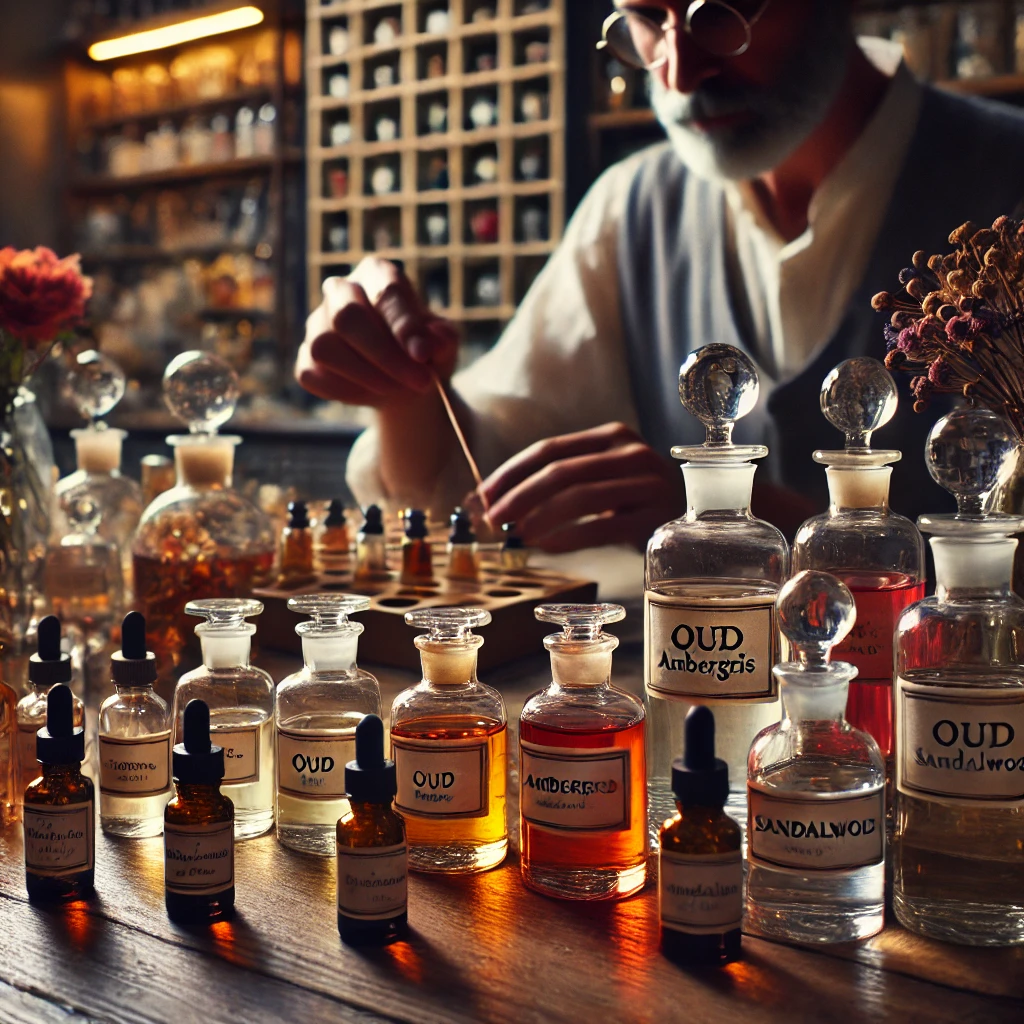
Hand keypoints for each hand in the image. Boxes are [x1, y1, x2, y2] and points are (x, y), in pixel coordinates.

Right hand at [295, 257, 458, 408]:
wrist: (404, 382)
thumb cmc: (424, 353)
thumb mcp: (444, 345)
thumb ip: (443, 340)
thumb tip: (433, 342)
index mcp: (377, 274)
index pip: (386, 293)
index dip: (404, 326)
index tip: (424, 355)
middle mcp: (340, 291)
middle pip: (347, 317)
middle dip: (385, 356)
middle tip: (419, 382)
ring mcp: (317, 324)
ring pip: (325, 347)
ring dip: (366, 375)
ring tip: (398, 389)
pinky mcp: (305, 358)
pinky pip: (313, 375)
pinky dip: (346, 391)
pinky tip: (373, 394)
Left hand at [475, 422, 683, 552]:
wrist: (694, 518)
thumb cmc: (634, 500)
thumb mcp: (601, 478)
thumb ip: (557, 482)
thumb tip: (490, 499)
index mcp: (611, 436)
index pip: (550, 448)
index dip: (511, 471)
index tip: (483, 494)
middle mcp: (631, 453)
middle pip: (562, 471)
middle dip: (519, 496)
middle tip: (494, 519)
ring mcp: (647, 484)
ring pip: (581, 496)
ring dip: (541, 517)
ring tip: (518, 534)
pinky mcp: (655, 517)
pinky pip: (603, 527)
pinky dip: (569, 537)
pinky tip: (548, 546)